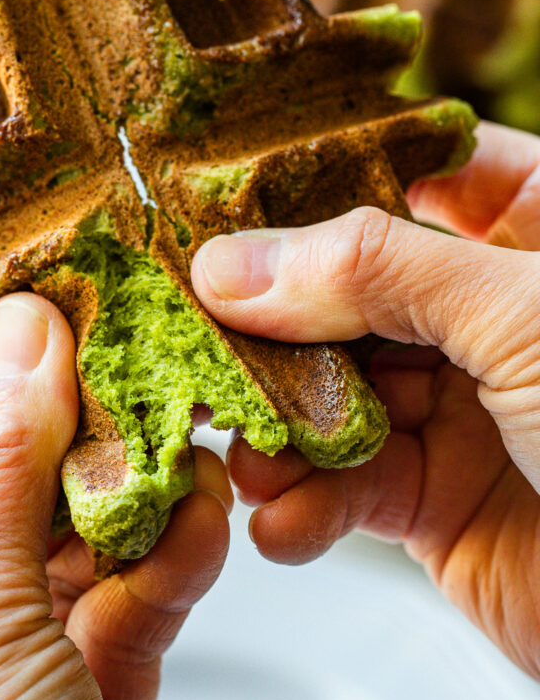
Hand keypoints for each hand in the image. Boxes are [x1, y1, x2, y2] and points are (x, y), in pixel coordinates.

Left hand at [0, 294, 232, 699]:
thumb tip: (22, 344)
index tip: (26, 328)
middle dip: (60, 449)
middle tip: (116, 366)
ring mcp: (7, 686)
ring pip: (71, 554)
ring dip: (125, 501)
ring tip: (173, 442)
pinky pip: (129, 605)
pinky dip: (166, 561)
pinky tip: (196, 518)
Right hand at [191, 121, 539, 678]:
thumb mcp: (528, 315)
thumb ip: (378, 272)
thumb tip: (234, 262)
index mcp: (534, 230)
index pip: (406, 174)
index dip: (311, 183)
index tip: (218, 200)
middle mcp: (487, 312)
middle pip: (342, 290)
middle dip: (268, 326)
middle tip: (194, 341)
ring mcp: (457, 407)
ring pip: (327, 392)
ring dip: (275, 428)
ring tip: (246, 456)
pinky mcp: (433, 501)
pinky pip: (341, 491)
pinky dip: (302, 511)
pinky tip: (284, 525)